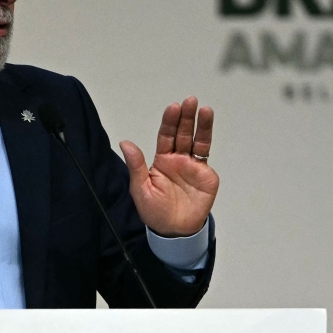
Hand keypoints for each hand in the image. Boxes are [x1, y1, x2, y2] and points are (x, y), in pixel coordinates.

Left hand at [118, 97, 218, 236]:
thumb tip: (125, 142)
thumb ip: (136, 166)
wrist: (174, 231)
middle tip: (190, 101)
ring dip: (201, 125)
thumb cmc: (155, 212)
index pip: (165, 136)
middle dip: (186, 117)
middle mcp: (178, 159)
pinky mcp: (205, 175)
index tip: (173, 108)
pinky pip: (205, 156)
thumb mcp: (140, 189)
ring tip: (204, 109)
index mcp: (161, 161)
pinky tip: (206, 129)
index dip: (169, 122)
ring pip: (197, 141)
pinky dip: (207, 140)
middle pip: (182, 133)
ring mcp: (193, 166)